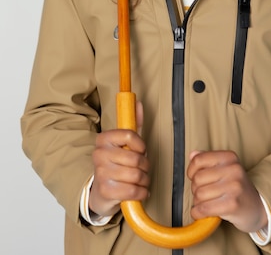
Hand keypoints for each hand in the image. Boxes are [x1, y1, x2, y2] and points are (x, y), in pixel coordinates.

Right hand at [89, 101, 149, 217]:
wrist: (101, 192)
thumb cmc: (117, 164)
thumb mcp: (124, 143)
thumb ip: (133, 123)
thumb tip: (139, 104)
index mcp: (104, 139)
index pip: (129, 135)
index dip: (141, 145)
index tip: (141, 150)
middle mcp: (99, 154)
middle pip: (135, 158)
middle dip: (145, 166)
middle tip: (143, 169)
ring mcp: (101, 173)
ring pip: (136, 175)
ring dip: (145, 180)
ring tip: (141, 180)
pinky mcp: (105, 191)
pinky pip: (133, 191)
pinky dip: (142, 192)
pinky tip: (140, 190)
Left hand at [187, 150, 266, 233]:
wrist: (257, 207)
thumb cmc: (237, 187)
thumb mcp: (226, 168)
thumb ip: (208, 160)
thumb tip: (192, 154)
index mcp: (230, 157)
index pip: (198, 160)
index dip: (191, 171)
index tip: (194, 177)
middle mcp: (233, 169)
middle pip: (197, 179)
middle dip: (195, 189)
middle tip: (204, 194)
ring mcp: (234, 187)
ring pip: (199, 195)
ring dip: (198, 203)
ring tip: (206, 203)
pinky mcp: (233, 204)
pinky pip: (204, 208)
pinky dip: (198, 213)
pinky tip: (201, 213)